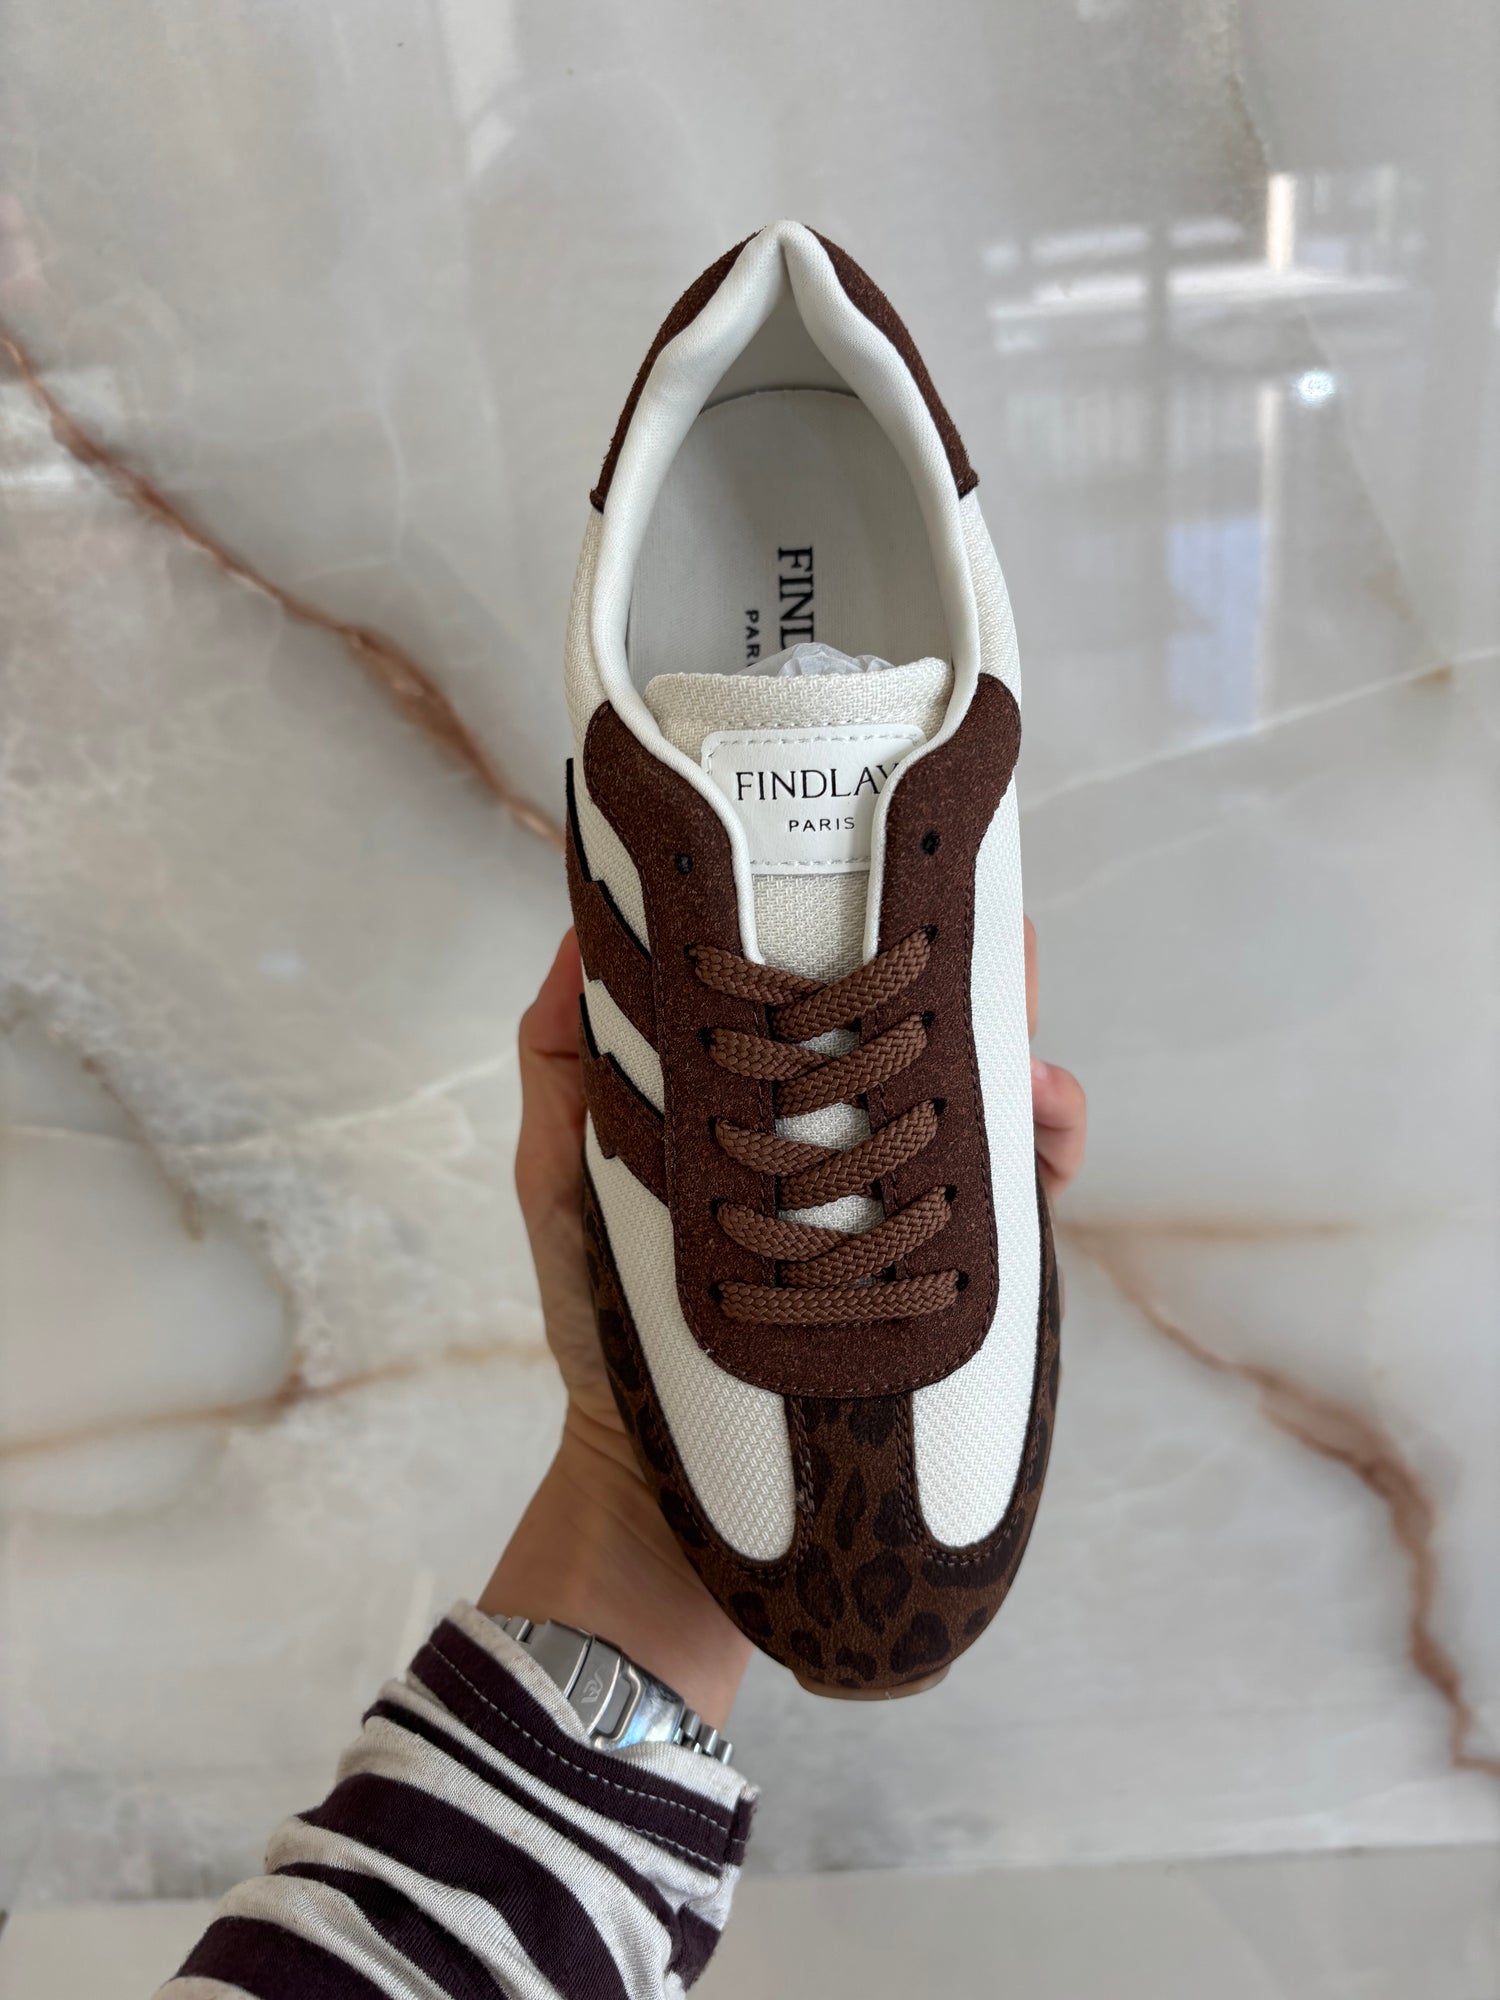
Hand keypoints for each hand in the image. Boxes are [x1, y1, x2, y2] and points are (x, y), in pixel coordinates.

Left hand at [482, 921, 1084, 1721]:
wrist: (651, 1473)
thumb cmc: (599, 1311)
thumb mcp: (566, 1170)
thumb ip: (566, 1058)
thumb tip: (582, 926)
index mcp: (765, 1091)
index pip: (829, 982)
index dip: (870, 918)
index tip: (885, 873)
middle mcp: (842, 1130)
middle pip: (931, 1016)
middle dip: (973, 963)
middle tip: (982, 943)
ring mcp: (903, 1192)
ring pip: (994, 1085)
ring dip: (1022, 1043)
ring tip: (1017, 1052)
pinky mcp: (952, 1261)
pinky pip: (1029, 1185)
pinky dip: (1052, 1138)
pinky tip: (1042, 1124)